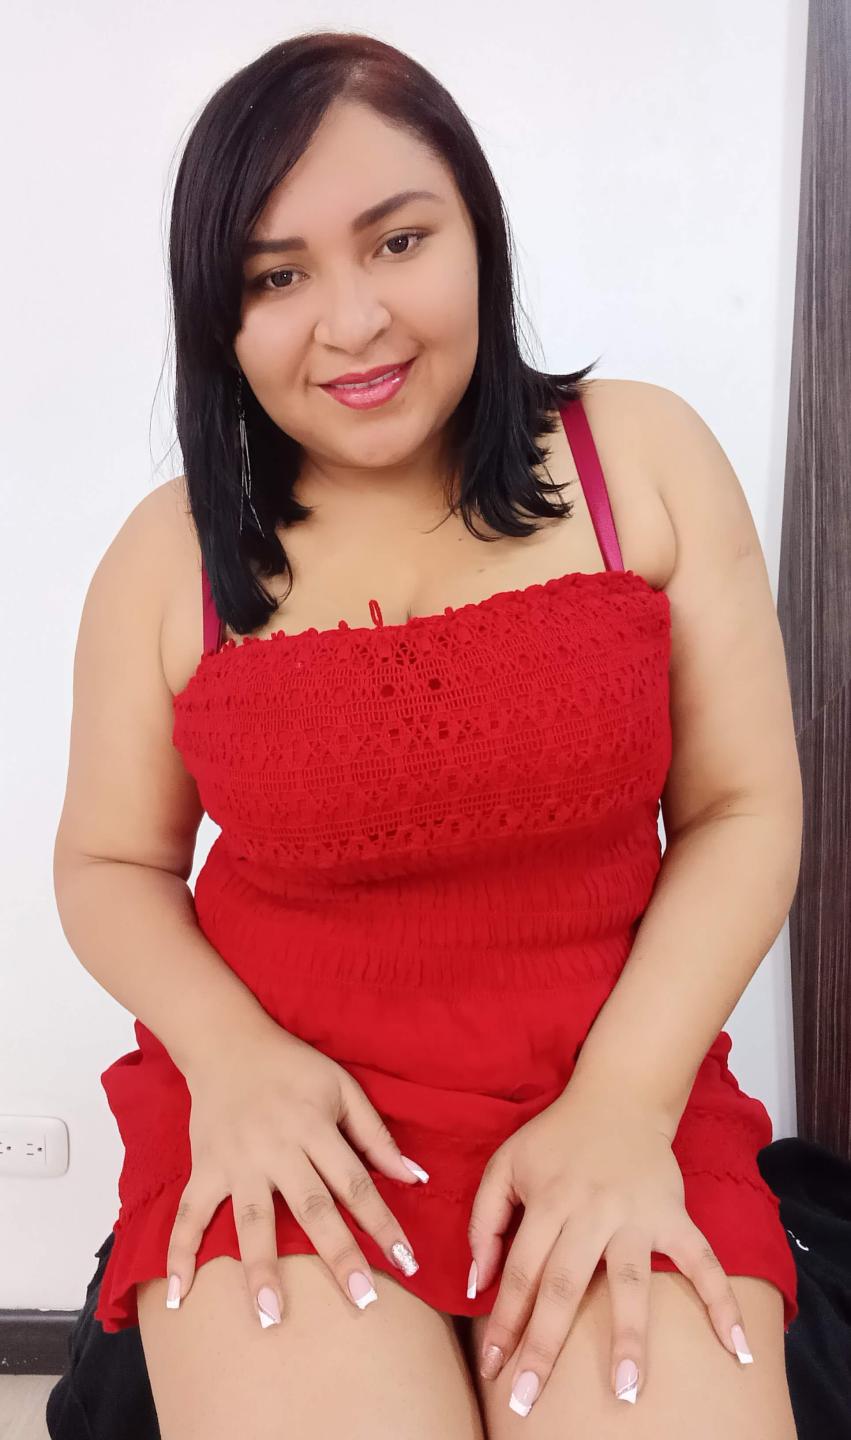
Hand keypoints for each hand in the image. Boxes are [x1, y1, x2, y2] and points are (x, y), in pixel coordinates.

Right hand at [165, 1021, 428, 1326]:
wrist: (226, 1041)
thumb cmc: (293, 1066)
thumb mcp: (342, 1087)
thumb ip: (375, 1134)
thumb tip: (414, 1177)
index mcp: (315, 1126)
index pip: (356, 1183)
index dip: (383, 1222)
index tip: (407, 1261)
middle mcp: (277, 1148)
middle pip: (312, 1208)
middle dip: (337, 1255)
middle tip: (360, 1300)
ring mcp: (236, 1161)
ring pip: (251, 1220)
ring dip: (260, 1269)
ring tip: (270, 1317)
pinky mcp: (204, 1167)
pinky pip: (189, 1214)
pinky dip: (179, 1254)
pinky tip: (176, 1296)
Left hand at [467, 1080, 753, 1411]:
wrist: (619, 1098)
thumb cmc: (556, 1139)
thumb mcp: (506, 1164)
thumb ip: (484, 1221)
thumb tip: (476, 1285)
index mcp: (547, 1200)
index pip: (520, 1271)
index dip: (504, 1322)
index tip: (492, 1368)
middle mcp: (590, 1211)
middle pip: (565, 1285)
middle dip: (545, 1346)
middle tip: (528, 1398)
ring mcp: (636, 1215)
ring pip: (631, 1281)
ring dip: (628, 1336)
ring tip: (625, 1392)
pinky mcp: (674, 1215)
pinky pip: (702, 1261)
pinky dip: (723, 1303)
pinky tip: (738, 1349)